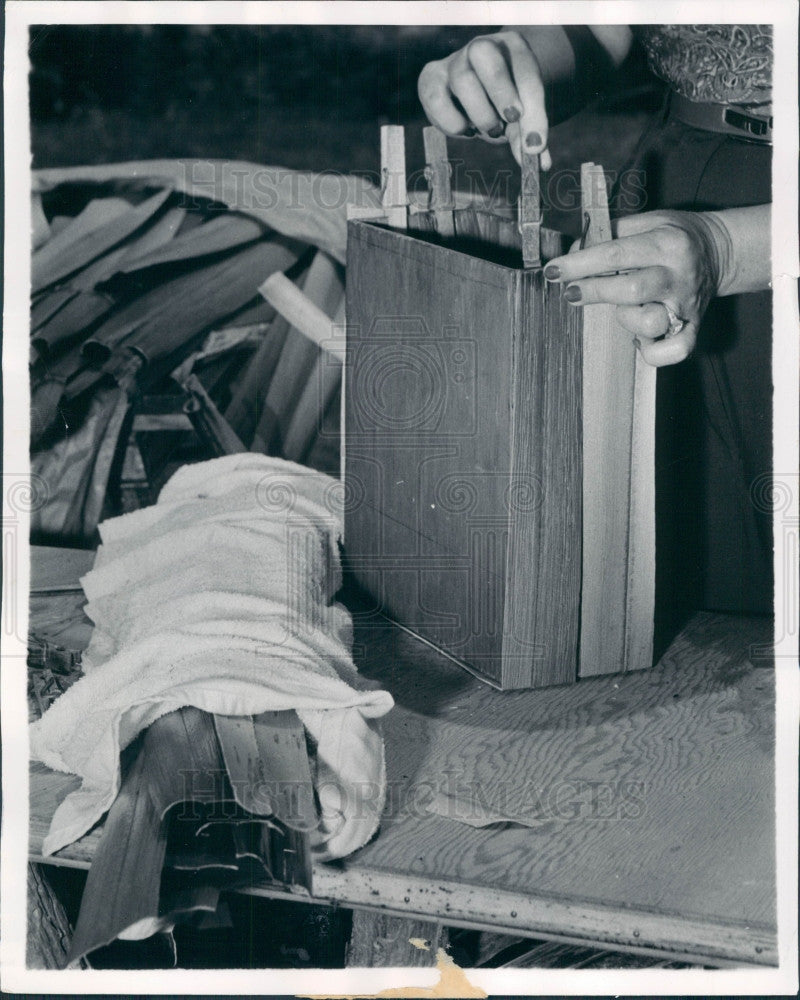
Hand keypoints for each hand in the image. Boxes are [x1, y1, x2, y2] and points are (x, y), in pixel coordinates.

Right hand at [417, 31, 551, 168]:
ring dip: (479, 113)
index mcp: (513, 48)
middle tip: (510, 121)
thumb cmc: (502, 105)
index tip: (534, 144)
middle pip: (484, 54)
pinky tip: (465, 129)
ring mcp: (454, 61)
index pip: (525, 71)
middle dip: (500, 90)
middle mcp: (482, 47)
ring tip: (490, 130)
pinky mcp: (431, 78)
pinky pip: (435, 99)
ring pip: (462, 79)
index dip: (532, 109)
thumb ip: (526, 135)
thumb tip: (539, 162)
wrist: (477, 94)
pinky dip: (450, 122)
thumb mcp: (519, 118)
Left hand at [544, 211, 730, 365]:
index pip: (614, 255)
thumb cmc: (672, 236)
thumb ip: (608, 235)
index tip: (554, 271)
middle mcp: (678, 275)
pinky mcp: (693, 326)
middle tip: (572, 292)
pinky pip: (674, 351)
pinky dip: (653, 353)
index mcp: (666, 243)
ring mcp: (686, 304)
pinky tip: (640, 341)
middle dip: (593, 291)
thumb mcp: (645, 221)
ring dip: (625, 318)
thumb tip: (572, 252)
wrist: (718, 250)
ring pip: (648, 322)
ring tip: (623, 308)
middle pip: (630, 290)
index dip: (579, 265)